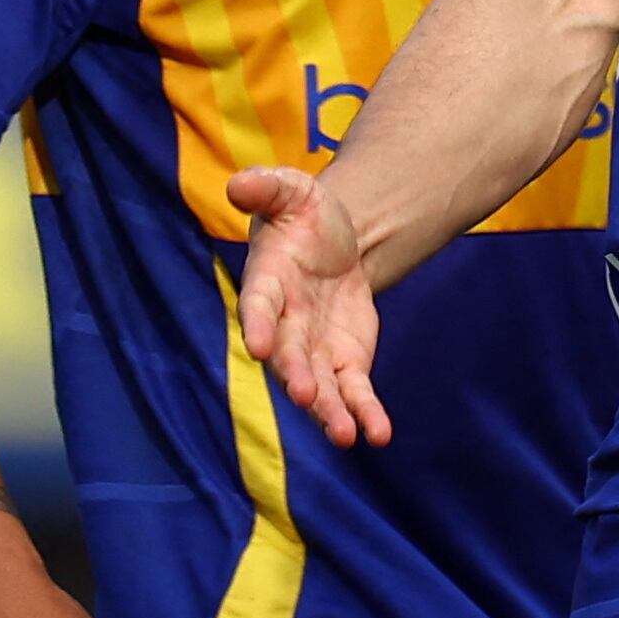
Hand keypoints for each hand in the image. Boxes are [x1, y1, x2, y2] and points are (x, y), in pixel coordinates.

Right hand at [229, 164, 388, 446]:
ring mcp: (315, 348)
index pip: (259, 305)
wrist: (337, 241)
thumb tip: (240, 182)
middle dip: (295, 374)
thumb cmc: (304, 216)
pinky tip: (378, 435)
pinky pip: (353, 391)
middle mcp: (286, 324)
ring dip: (330, 410)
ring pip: (319, 384)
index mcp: (268, 283)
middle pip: (289, 354)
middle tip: (304, 395)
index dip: (258, 324)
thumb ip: (267, 188)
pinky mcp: (346, 361)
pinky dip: (366, 412)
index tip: (258, 344)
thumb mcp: (291, 192)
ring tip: (345, 435)